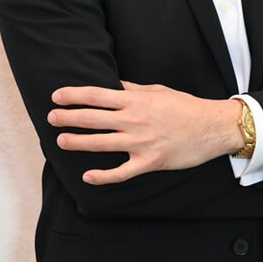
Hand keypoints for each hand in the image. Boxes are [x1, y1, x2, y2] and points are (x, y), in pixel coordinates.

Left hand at [47, 82, 241, 184]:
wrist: (212, 127)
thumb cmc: (186, 106)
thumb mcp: (157, 90)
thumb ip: (132, 89)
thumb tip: (112, 85)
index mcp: (135, 100)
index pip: (97, 95)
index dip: (74, 95)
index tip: (57, 96)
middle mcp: (134, 120)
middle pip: (93, 118)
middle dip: (68, 117)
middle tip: (50, 118)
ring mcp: (141, 142)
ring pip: (101, 143)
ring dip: (78, 142)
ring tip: (61, 141)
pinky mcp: (149, 162)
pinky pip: (121, 172)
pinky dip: (103, 176)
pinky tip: (87, 176)